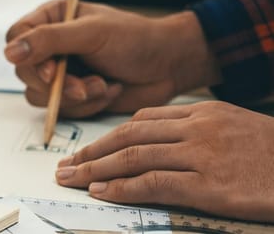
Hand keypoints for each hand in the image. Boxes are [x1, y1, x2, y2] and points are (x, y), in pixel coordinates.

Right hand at [4, 0, 220, 117]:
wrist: (170, 66)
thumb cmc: (136, 39)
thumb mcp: (91, 34)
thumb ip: (49, 40)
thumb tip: (10, 52)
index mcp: (52, 18)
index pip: (17, 36)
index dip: (27, 57)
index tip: (51, 71)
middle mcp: (50, 45)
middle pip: (24, 71)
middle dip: (56, 84)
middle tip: (83, 86)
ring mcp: (60, 72)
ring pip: (39, 95)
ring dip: (73, 96)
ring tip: (102, 85)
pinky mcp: (72, 95)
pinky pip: (60, 109)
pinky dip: (86, 105)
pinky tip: (108, 91)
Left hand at [55, 102, 273, 221]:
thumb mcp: (237, 127)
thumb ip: (199, 130)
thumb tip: (160, 144)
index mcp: (204, 112)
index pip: (143, 119)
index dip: (110, 135)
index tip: (89, 148)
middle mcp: (198, 128)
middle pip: (130, 135)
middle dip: (92, 151)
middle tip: (66, 165)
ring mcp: (202, 154)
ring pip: (134, 157)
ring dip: (96, 169)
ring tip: (72, 179)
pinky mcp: (209, 184)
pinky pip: (154, 183)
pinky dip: (122, 188)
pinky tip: (102, 193)